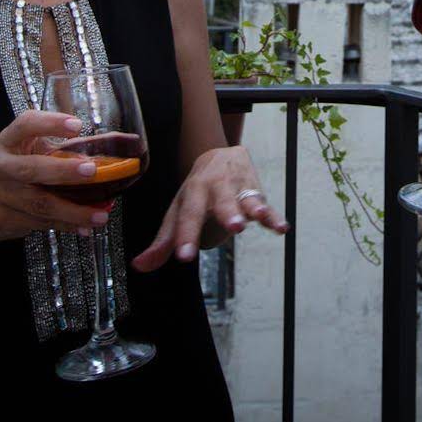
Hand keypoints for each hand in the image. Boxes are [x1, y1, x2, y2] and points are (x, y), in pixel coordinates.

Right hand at [0, 110, 114, 237]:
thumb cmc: (24, 168)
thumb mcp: (38, 152)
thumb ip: (67, 150)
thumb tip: (117, 149)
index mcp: (9, 141)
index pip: (25, 124)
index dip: (50, 123)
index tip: (77, 126)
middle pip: (30, 169)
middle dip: (64, 172)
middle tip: (92, 172)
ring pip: (38, 204)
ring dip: (73, 211)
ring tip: (100, 215)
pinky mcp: (1, 218)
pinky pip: (39, 223)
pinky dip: (65, 226)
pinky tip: (84, 227)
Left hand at [132, 146, 287, 270]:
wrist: (219, 155)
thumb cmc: (196, 192)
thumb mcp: (178, 211)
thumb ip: (163, 241)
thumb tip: (140, 266)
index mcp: (193, 193)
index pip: (187, 215)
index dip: (185, 235)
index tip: (184, 256)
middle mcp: (215, 187)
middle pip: (220, 200)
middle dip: (227, 212)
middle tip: (234, 227)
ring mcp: (237, 187)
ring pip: (247, 197)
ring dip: (253, 207)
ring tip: (258, 216)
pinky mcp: (256, 191)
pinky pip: (267, 204)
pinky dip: (274, 216)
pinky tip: (282, 228)